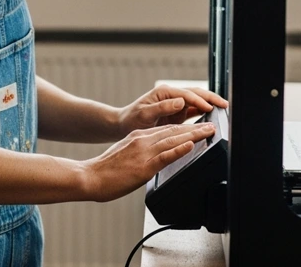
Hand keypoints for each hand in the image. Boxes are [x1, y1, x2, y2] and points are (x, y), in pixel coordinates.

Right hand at [83, 122, 216, 201]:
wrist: (89, 176)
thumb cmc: (105, 170)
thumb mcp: (125, 153)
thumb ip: (140, 151)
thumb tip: (153, 156)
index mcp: (138, 137)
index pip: (166, 129)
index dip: (184, 127)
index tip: (197, 125)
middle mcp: (142, 140)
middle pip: (173, 131)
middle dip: (194, 127)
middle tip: (211, 124)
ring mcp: (144, 152)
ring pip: (173, 139)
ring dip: (194, 134)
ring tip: (208, 131)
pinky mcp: (144, 166)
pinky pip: (165, 156)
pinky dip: (179, 149)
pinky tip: (191, 145)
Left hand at [116, 84, 227, 136]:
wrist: (123, 126)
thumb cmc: (131, 119)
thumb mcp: (144, 113)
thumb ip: (162, 107)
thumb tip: (180, 101)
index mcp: (164, 92)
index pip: (187, 94)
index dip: (200, 101)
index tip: (210, 108)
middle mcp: (172, 96)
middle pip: (196, 94)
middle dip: (211, 98)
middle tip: (225, 105)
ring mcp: (176, 105)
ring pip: (198, 102)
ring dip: (210, 104)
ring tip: (224, 109)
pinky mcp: (177, 114)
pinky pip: (194, 112)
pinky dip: (204, 113)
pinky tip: (213, 117)